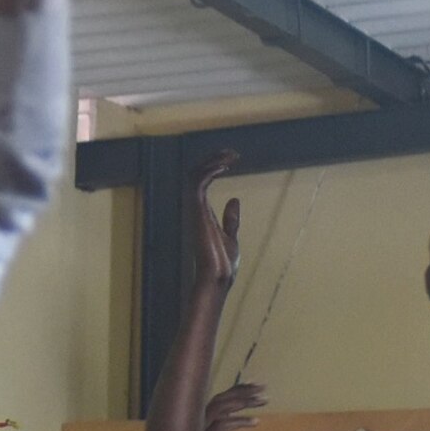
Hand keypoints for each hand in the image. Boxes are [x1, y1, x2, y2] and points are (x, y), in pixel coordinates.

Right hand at [192, 150, 242, 292]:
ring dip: (212, 161)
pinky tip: (225, 167)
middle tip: (233, 153)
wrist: (218, 278)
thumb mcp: (231, 236)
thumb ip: (231, 219)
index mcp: (202, 212)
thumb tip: (235, 200)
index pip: (202, 180)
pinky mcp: (197, 212)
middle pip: (196, 173)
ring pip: (195, 174)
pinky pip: (198, 183)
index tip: (232, 158)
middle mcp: (195, 208)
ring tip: (231, 156)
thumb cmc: (222, 263)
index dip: (215, 165)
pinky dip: (210, 171)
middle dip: (213, 158)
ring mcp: (194, 210)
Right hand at [194, 382, 266, 430]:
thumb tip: (234, 414)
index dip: (237, 389)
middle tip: (263, 389)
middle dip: (242, 391)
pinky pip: (222, 426)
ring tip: (264, 400)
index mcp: (199, 425)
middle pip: (218, 399)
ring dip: (243, 401)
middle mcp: (194, 427)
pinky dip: (240, 422)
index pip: (218, 399)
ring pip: (219, 408)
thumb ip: (222, 429)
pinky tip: (256, 422)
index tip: (256, 385)